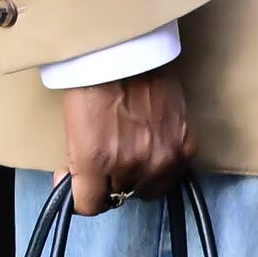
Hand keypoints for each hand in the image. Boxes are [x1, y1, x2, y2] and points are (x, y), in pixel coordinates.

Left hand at [58, 69, 192, 215]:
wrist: (127, 50)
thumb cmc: (93, 82)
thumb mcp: (73, 129)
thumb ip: (79, 164)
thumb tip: (74, 181)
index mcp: (96, 162)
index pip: (90, 206)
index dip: (80, 196)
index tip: (76, 182)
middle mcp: (131, 166)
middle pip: (120, 195)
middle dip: (110, 181)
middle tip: (107, 159)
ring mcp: (162, 158)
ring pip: (148, 188)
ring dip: (138, 176)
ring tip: (132, 150)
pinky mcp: (184, 147)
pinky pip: (172, 173)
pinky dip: (162, 165)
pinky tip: (152, 145)